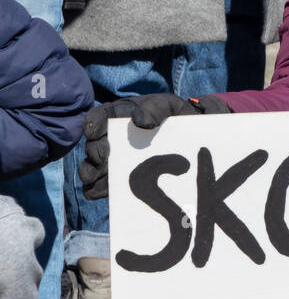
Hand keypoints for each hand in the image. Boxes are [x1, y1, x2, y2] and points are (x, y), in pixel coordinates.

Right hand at [78, 92, 229, 199]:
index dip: (93, 123)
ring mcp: (113, 160)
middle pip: (95, 143)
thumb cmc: (175, 118)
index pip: (100, 116)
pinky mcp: (117, 179)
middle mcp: (112, 138)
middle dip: (94, 150)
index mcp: (120, 116)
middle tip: (101, 156)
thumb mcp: (169, 106)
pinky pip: (100, 185)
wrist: (189, 140)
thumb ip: (156, 108)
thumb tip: (140, 121)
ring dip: (89, 172)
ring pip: (93, 166)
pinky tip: (97, 192)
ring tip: (91, 178)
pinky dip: (96, 189)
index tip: (94, 131)